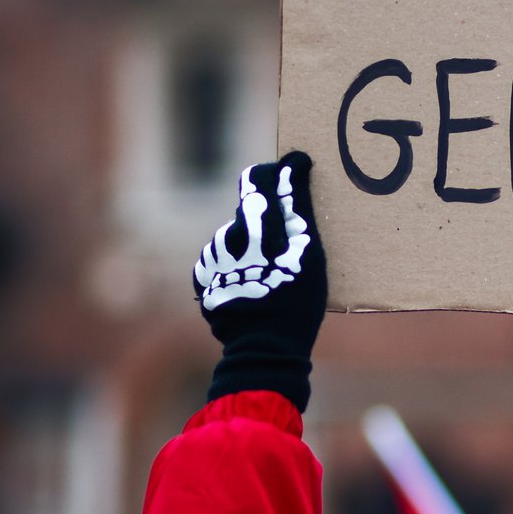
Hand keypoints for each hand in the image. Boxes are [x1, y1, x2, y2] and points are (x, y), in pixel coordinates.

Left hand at [195, 152, 327, 411]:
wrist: (263, 349)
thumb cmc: (296, 301)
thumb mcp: (309, 254)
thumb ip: (297, 207)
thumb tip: (293, 165)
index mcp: (256, 224)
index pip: (260, 178)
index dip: (279, 172)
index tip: (294, 174)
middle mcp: (228, 235)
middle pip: (249, 209)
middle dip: (268, 217)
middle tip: (289, 242)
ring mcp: (212, 257)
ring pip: (234, 234)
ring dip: (251, 243)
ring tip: (271, 272)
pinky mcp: (203, 277)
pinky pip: (221, 258)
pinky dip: (237, 264)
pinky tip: (253, 284)